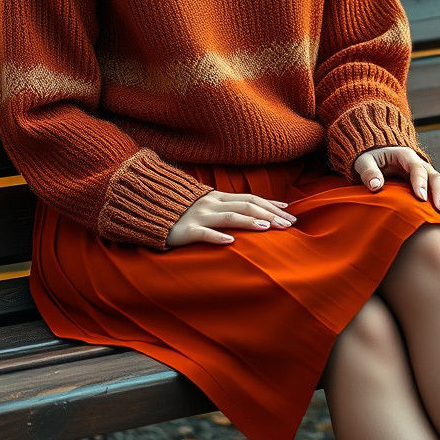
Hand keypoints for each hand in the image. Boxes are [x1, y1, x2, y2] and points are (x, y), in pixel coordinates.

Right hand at [166, 190, 296, 247]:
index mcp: (218, 197)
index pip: (251, 199)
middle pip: (246, 206)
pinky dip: (217, 236)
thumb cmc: (182, 211)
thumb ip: (226, 206)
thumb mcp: (206, 205)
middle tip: (289, 224)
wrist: (149, 210)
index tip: (290, 212)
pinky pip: (203, 233)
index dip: (271, 204)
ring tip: (267, 228)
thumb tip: (252, 212)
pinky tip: (231, 241)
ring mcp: (199, 216)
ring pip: (229, 217)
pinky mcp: (186, 231)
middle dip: (270, 214)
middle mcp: (212, 204)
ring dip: (249, 221)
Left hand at [353, 145, 439, 229]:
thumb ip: (368, 172)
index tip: (420, 198)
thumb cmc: (369, 160)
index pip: (417, 168)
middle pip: (436, 178)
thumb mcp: (363, 162)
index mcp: (406, 157)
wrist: (378, 158)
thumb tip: (375, 185)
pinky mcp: (432, 188)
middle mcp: (422, 165)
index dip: (420, 182)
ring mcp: (429, 176)